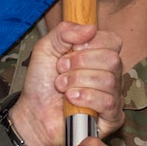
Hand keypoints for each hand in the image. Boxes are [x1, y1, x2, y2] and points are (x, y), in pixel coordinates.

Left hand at [14, 23, 125, 145]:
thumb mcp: (46, 48)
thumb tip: (91, 28)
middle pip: (112, 59)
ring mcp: (113, 95)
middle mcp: (111, 74)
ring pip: (108, 80)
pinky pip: (109, 102)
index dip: (90, 43)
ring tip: (62, 88)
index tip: (70, 50)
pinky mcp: (112, 117)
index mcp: (99, 55)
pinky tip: (71, 100)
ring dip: (78, 82)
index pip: (112, 40)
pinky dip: (86, 98)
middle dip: (80, 64)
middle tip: (61, 71)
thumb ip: (64, 31)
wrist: (33, 114)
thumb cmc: (42, 83)